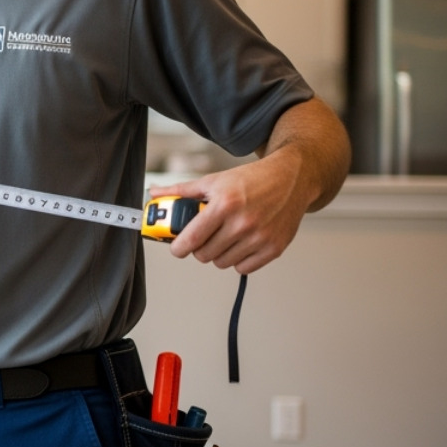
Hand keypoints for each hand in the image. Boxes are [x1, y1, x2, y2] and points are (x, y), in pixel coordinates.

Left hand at [153, 148, 311, 275]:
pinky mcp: (274, 248)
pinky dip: (238, 259)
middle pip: (204, 255)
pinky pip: (244, 268)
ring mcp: (260, 237)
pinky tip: (240, 243)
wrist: (291, 178)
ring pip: (222, 263)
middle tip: (203, 236)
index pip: (191, 239)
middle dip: (199, 247)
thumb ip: (181, 191)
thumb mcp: (214, 180)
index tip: (177, 247)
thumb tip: (155, 193)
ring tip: (224, 236)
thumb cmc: (252, 179)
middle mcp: (243, 223)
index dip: (178, 247)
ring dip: (218, 253)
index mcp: (224, 204)